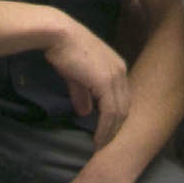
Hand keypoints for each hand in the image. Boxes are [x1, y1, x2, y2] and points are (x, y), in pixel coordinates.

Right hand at [44, 14, 131, 142]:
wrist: (59, 35)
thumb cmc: (66, 51)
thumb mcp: (77, 76)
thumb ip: (84, 94)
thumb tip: (86, 112)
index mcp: (118, 68)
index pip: (122, 98)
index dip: (115, 117)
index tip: (107, 133)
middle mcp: (121, 72)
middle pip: (124, 108)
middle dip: (115, 128)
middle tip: (105, 145)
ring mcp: (116, 77)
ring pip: (119, 113)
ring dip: (110, 132)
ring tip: (101, 147)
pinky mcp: (106, 83)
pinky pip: (110, 113)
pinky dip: (105, 129)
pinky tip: (98, 140)